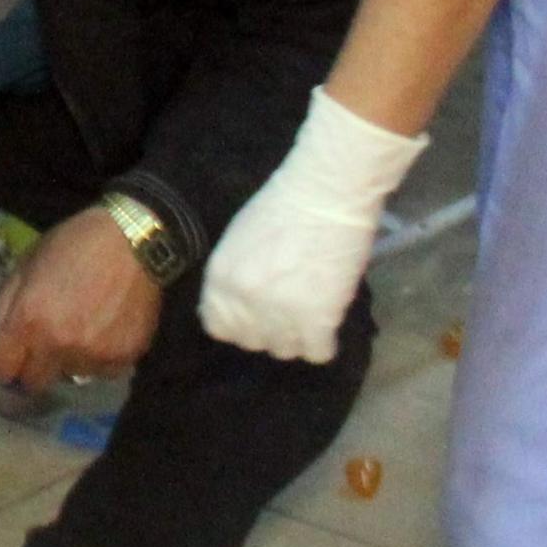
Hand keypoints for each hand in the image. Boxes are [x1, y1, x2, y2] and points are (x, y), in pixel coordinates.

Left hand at [0, 207, 165, 395]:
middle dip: (34, 366)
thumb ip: (7, 307)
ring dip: (70, 358)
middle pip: (34, 383)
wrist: (134, 241)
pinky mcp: (122, 359)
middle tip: (46, 344)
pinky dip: (100, 356)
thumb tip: (3, 343)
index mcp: (28, 320)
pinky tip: (107, 328)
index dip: (5, 362)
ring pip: (70, 375)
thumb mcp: (27, 264)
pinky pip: (101, 371)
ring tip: (84, 325)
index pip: (2, 369)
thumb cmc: (74, 245)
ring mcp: (92, 355)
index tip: (13, 356)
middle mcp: (57, 344)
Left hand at [200, 89, 425, 362]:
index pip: (217, 326)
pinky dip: (325, 342)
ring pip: (286, 351)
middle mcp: (243, 301)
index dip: (239, 323)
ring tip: (312, 308)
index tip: (257, 315)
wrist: (328, 193)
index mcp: (220, 279)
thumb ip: (232, 277)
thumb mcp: (238, 240)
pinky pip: (318, 353)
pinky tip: (329, 319)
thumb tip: (236, 307)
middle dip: (271, 330)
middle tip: (291, 308)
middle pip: (253, 342)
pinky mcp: (317, 319)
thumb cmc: (284, 206)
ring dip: (299, 335)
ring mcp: (279, 313)